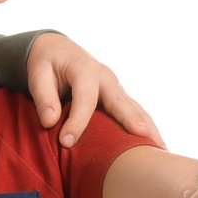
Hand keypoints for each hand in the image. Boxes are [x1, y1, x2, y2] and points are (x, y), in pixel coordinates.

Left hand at [26, 31, 162, 148]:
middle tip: (142, 139)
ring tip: (160, 148)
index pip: (85, 98)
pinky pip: (134, 113)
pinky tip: (155, 145)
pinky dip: (145, 128)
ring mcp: (115, 87)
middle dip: (131, 121)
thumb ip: (44, 97)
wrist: (57, 49)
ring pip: (135, 108)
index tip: (67, 142)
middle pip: (121, 101)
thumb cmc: (46, 63)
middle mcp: (105, 77)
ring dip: (148, 127)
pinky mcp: (118, 97)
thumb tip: (50, 122)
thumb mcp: (38, 74)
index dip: (77, 121)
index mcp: (85, 69)